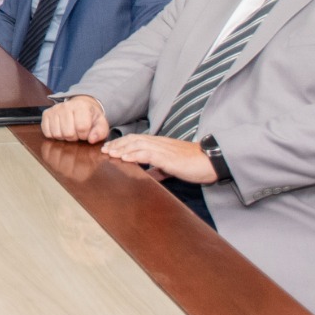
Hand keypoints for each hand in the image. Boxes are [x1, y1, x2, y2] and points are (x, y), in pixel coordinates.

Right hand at [41, 96, 109, 142]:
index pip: (82, 127)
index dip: (85, 135)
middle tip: (77, 132)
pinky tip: (61, 130)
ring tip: (69, 131)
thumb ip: (100, 132)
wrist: (81, 105)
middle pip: (68, 133)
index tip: (86, 132)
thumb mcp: (101, 123)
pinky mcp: (46, 114)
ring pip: (57, 134)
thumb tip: (91, 139)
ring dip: (64, 137)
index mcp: (81, 106)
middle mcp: (66, 106)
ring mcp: (54, 109)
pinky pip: (47, 132)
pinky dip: (54, 135)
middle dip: (74, 137)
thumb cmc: (91, 116)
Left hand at [100, 134, 216, 183]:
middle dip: (117, 144)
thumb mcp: (172, 166)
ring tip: (110, 153)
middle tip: (104, 150)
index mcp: (160, 144)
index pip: (137, 139)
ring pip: (137, 145)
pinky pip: (147, 154)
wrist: (211, 162)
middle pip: (133, 139)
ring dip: (122, 149)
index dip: (122, 142)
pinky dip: (134, 155)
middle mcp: (159, 143)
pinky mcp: (167, 158)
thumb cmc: (194, 164)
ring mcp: (163, 149)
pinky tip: (124, 159)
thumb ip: (159, 169)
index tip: (110, 148)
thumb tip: (149, 175)